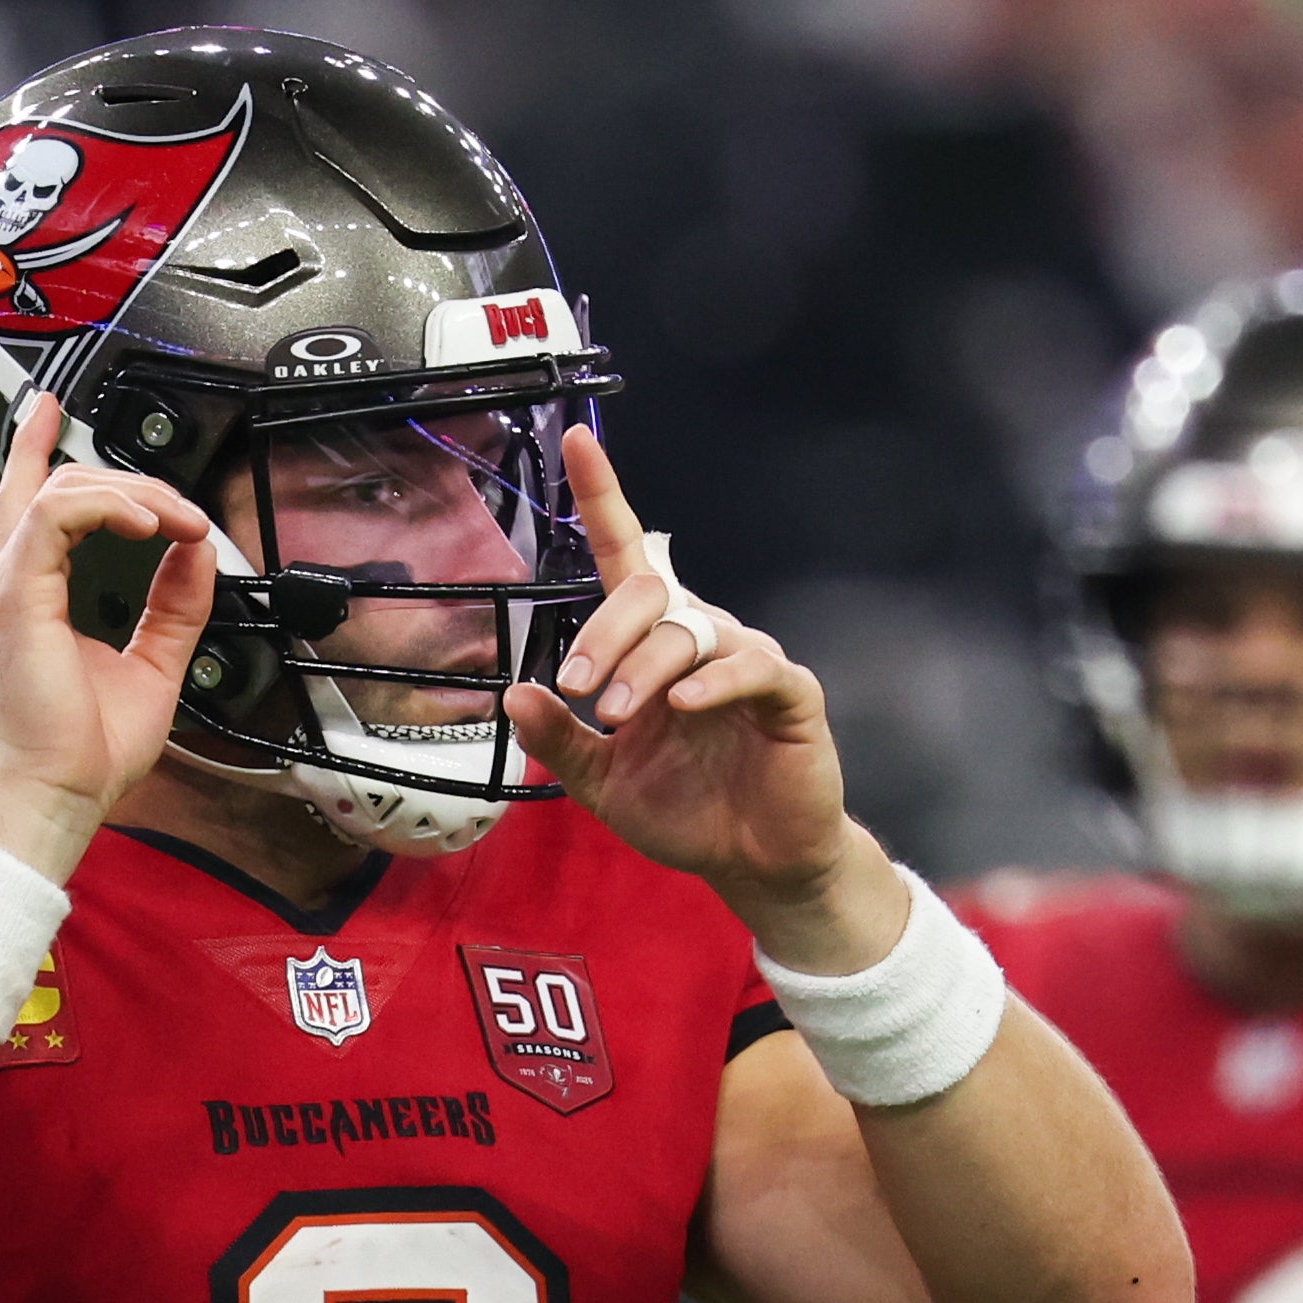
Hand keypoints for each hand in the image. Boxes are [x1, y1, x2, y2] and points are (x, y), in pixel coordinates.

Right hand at [0, 394, 218, 865]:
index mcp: (36, 591)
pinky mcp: (17, 592)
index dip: (39, 447)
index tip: (56, 412)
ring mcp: (10, 582)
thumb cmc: (86, 747)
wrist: (59, 791)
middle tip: (184, 509)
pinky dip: (108, 506)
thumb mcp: (155, 660)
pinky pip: (56, 514)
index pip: (33, 500)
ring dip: (132, 494)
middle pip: (61, 485)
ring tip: (177, 520)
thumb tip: (196, 554)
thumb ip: (175, 602)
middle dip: (130, 481)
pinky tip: (149, 523)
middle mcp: (15, 578)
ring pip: (64, 489)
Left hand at [506, 426, 892, 962]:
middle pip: (648, 593)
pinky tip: (683, 707)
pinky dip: (712, 682)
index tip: (580, 440)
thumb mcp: (602, 781)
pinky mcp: (789, 694)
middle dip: (604, 631)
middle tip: (580, 685)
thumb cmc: (687, 810)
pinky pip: (750, 668)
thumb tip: (513, 693)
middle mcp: (700, 637)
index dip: (603, 498)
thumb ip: (560, 739)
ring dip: (643, 668)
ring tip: (620, 713)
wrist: (754, 862)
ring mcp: (748, 660)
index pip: (625, 557)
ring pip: (689, 631)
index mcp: (652, 646)